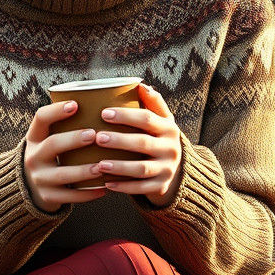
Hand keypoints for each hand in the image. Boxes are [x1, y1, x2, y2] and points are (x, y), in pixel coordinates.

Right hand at [24, 99, 107, 212]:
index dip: (56, 110)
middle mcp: (33, 156)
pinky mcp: (48, 197)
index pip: (40, 118)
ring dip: (84, 170)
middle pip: (52, 145)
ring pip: (63, 174)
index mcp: (34, 138)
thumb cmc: (50, 156)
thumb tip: (103, 100)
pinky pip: (69, 197)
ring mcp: (39, 178)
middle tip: (93, 135)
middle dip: (73, 139)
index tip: (75, 104)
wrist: (29, 188)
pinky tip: (103, 189)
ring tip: (102, 166)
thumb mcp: (47, 139)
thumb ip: (64, 125)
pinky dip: (87, 194)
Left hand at [92, 83, 182, 205]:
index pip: (147, 118)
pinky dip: (124, 187)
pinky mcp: (161, 186)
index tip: (104, 113)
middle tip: (98, 137)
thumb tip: (140, 85)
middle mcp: (171, 148)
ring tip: (99, 164)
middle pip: (143, 143)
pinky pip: (141, 189)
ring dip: (119, 167)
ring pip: (141, 169)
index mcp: (168, 128)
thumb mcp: (162, 120)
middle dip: (119, 140)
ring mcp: (167, 169)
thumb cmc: (159, 138)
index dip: (126, 115)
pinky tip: (106, 184)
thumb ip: (153, 103)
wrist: (177, 169)